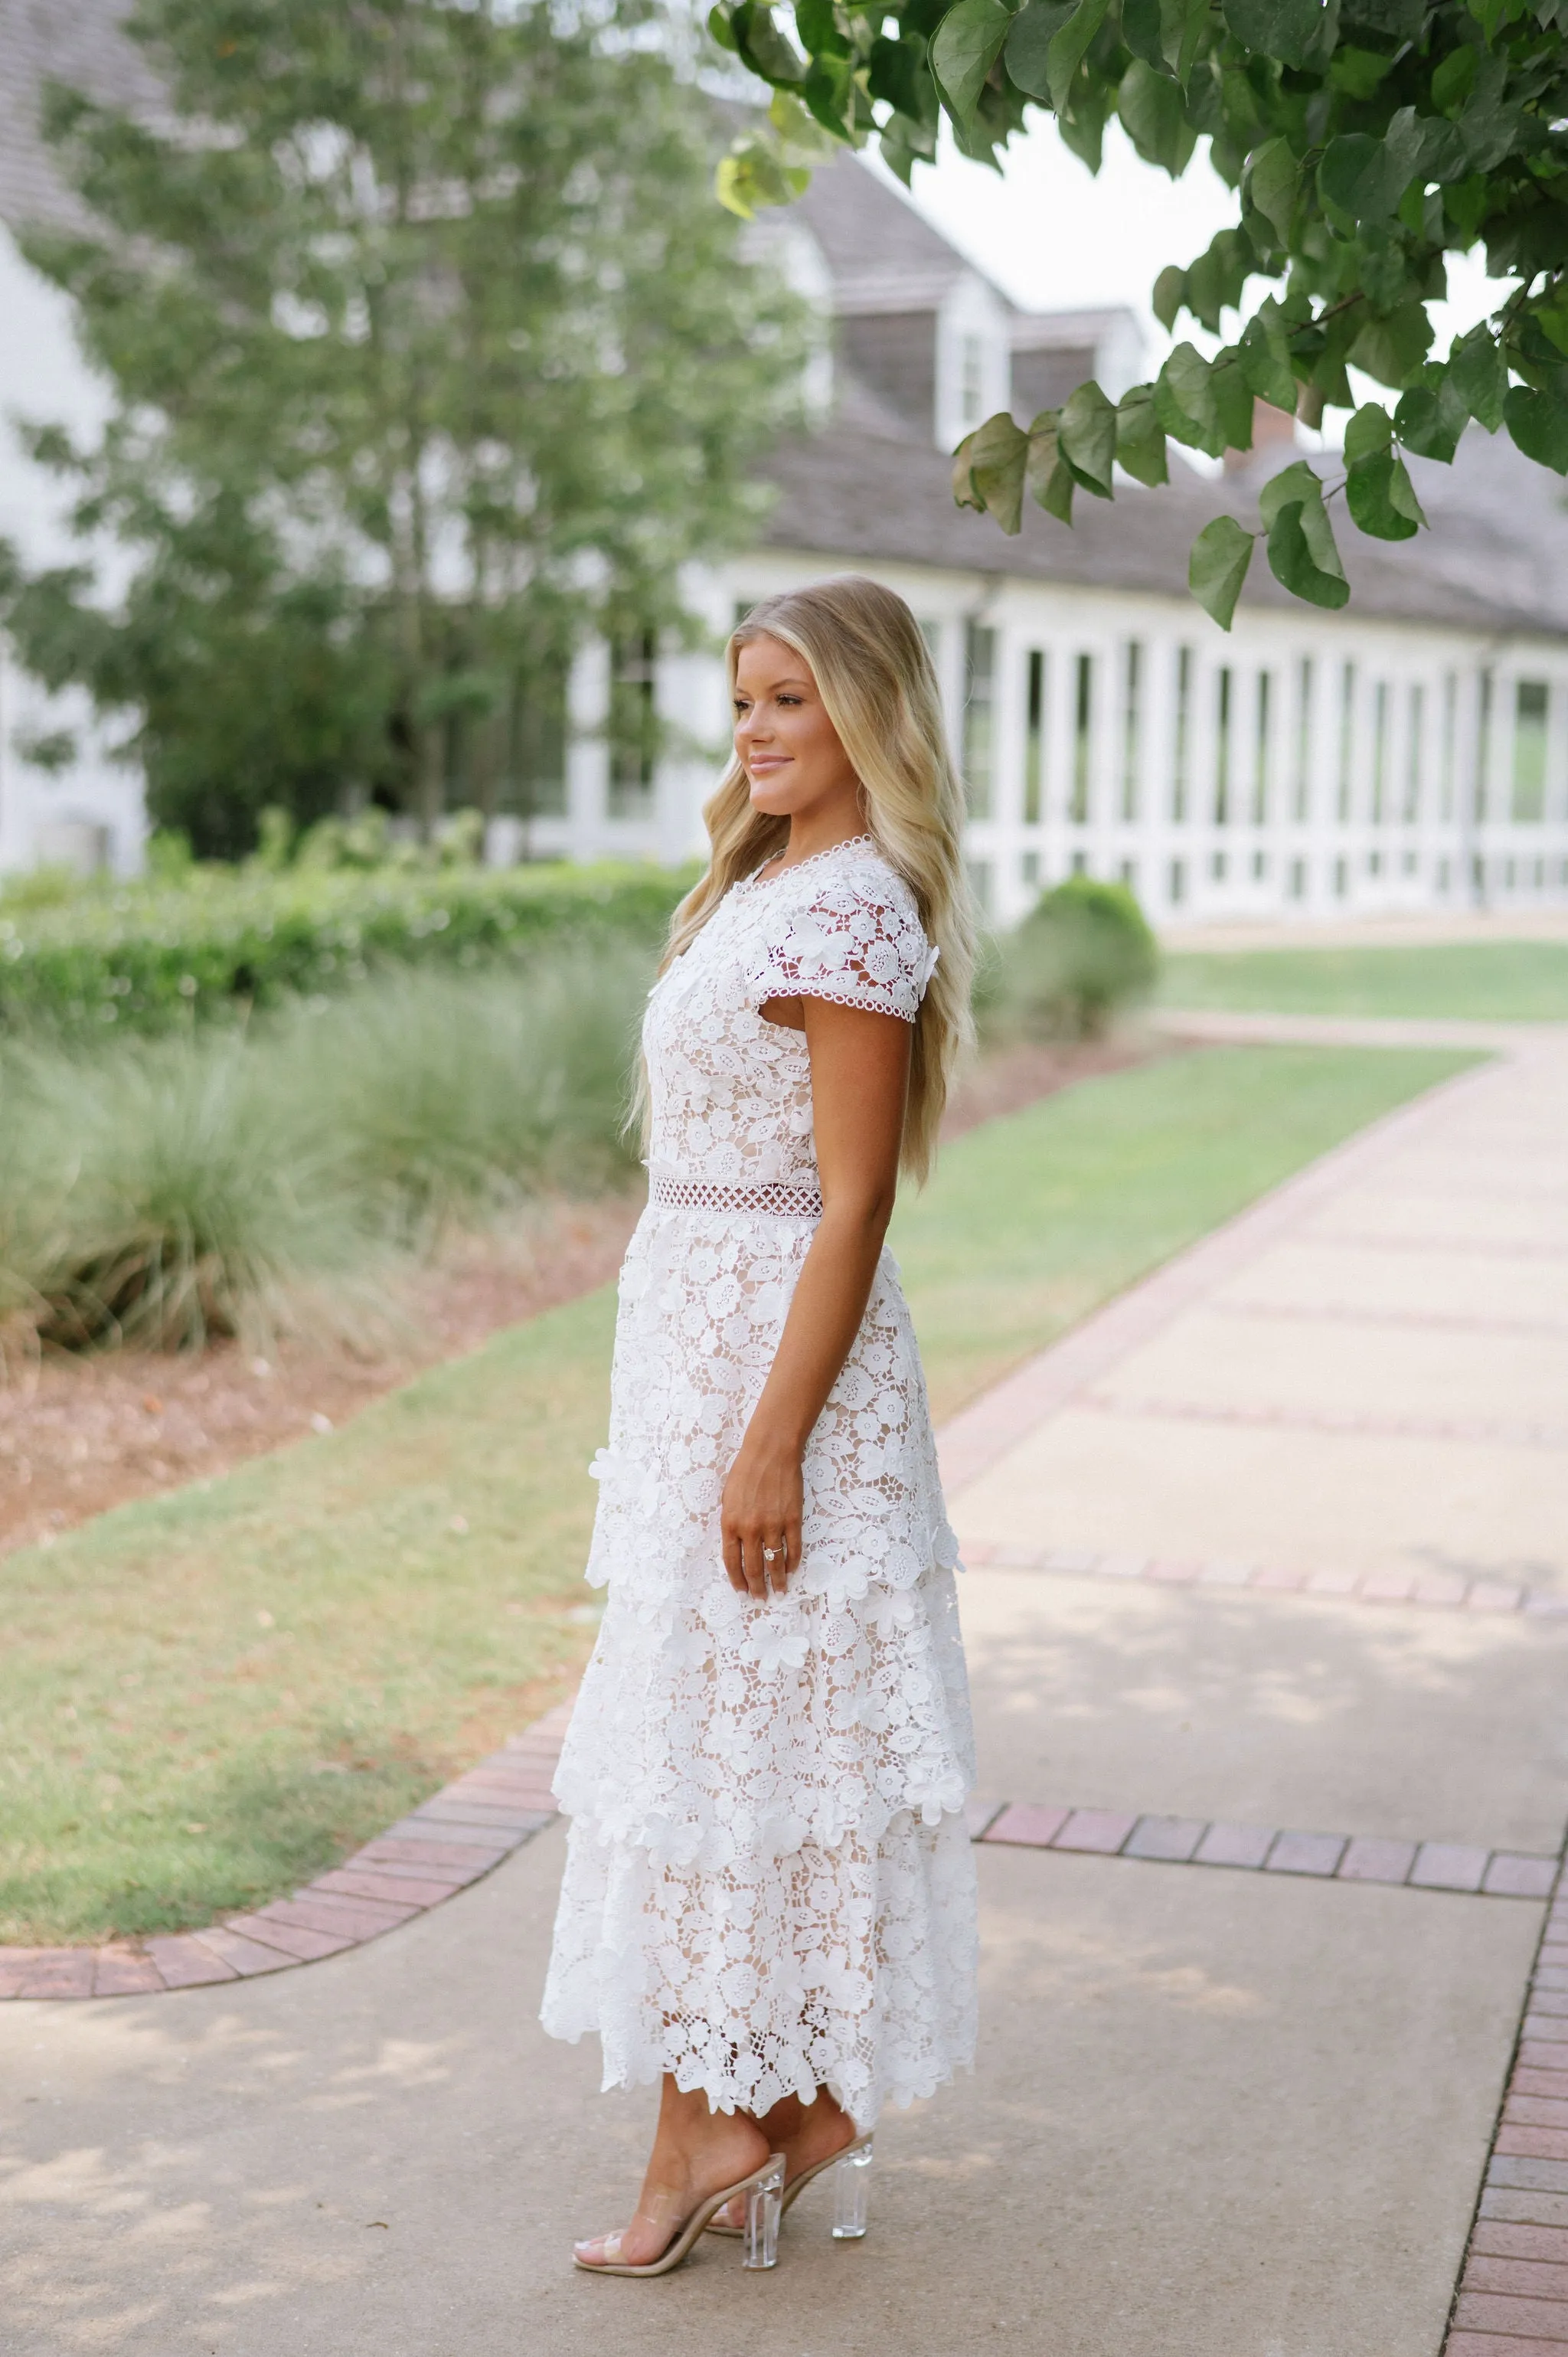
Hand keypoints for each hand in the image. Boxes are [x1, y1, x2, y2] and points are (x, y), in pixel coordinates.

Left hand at [720, 1426, 803, 1599]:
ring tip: (780, 1593)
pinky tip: (792, 1570)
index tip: (741, 1593)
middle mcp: (750, 1528)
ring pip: (775, 1562)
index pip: (731, 1561)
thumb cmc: (745, 1470)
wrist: (770, 1451)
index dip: (736, 1580)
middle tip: (760, 1601)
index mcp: (730, 1523)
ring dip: (778, 1581)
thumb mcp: (728, 1497)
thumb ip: (731, 1523)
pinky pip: (793, 1547)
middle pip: (753, 1567)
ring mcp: (773, 1525)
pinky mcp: (793, 1519)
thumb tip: (736, 1546)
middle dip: (756, 1588)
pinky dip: (793, 1562)